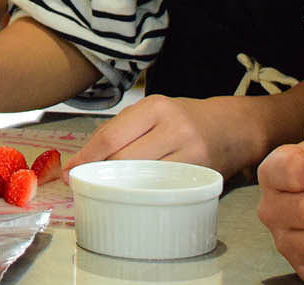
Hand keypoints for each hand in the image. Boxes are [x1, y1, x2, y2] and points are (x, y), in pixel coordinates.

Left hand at [71, 93, 265, 177]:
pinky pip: (164, 189)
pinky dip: (144, 194)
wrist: (233, 127)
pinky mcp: (202, 175)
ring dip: (119, 188)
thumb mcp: (154, 112)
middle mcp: (173, 127)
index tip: (70, 172)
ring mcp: (190, 152)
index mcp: (155, 107)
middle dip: (99, 175)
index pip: (111, 136)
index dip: (86, 158)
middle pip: (124, 160)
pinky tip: (135, 197)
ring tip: (105, 192)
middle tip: (84, 184)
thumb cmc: (184, 120)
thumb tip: (83, 158)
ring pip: (142, 178)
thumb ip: (122, 130)